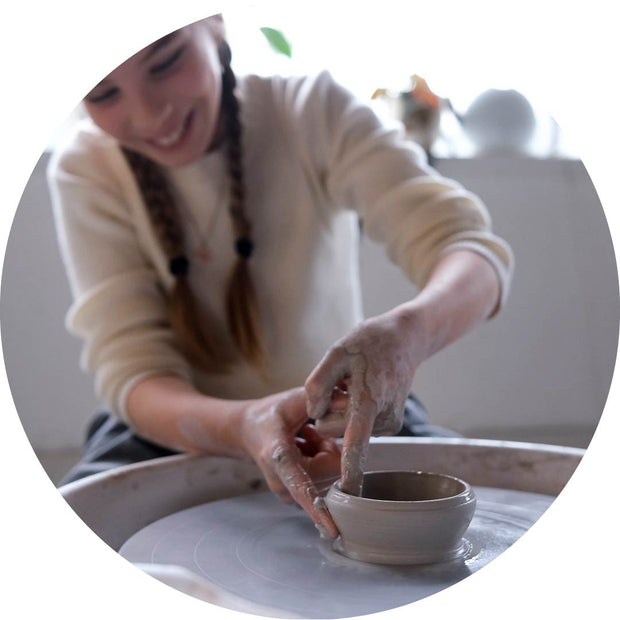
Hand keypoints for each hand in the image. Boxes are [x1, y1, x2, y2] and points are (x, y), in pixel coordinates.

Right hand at [239, 387, 340, 538]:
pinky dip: (320, 462)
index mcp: (278, 457)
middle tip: (310, 432)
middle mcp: (280, 481)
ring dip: (325, 454)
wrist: (247, 431)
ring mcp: (286, 493)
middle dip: (329, 448)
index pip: (299, 485)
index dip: (317, 507)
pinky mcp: (293, 498)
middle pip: (329, 471)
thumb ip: (319, 398)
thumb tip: (349, 400)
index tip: (332, 529)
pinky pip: (324, 480)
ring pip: (329, 475)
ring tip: (305, 440)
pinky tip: (305, 449)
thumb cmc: (271, 414)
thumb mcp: (292, 399)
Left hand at [305, 309, 428, 494]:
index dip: (350, 470)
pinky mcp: (390, 423)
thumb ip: (318, 384)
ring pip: (347, 429)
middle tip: (341, 383)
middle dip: (328, 411)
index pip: (355, 442)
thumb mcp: (336, 352)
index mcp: (368, 400)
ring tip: (355, 383)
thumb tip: (313, 414)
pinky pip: (359, 425)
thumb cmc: (368, 342)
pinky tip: (364, 389)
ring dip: (342, 410)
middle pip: (335, 430)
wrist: (405, 339)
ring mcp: (389, 422)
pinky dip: (354, 411)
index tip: (349, 494)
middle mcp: (383, 417)